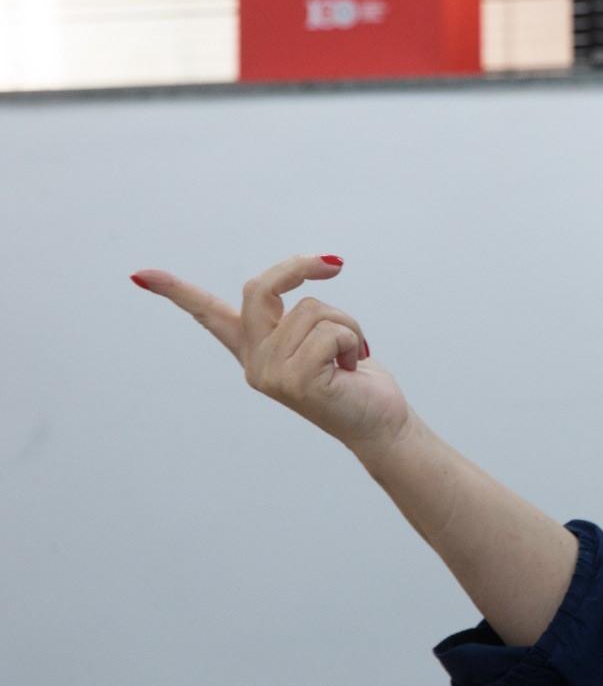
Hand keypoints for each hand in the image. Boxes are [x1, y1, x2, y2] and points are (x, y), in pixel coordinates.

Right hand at [132, 253, 411, 456]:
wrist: (379, 421)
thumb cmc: (355, 376)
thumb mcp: (323, 335)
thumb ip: (304, 313)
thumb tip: (323, 265)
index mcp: (255, 349)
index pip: (208, 314)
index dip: (175, 291)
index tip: (140, 274)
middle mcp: (254, 362)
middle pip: (260, 288)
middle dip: (300, 267)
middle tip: (334, 264)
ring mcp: (269, 374)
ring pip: (311, 308)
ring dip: (347, 322)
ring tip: (350, 355)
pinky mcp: (295, 381)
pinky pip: (329, 331)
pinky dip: (353, 340)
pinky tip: (351, 368)